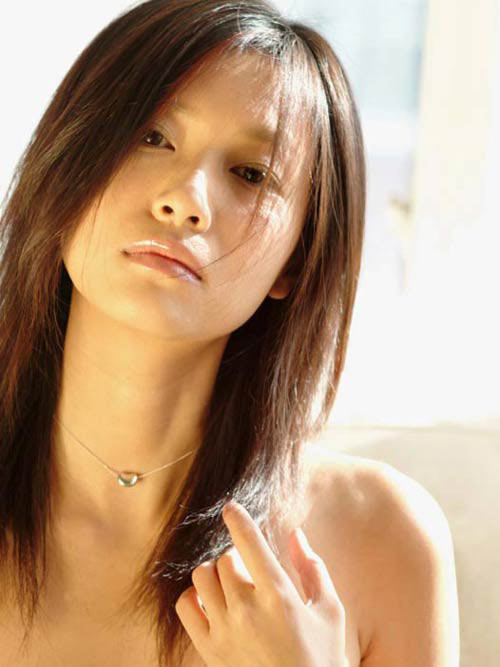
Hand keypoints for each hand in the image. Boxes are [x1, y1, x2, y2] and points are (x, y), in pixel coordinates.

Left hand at [175, 500, 347, 666]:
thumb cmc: (321, 658)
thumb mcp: (329, 611)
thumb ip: (312, 568)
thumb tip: (296, 534)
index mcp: (279, 596)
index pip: (249, 543)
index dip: (238, 519)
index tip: (231, 507)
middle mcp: (247, 610)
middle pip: (224, 559)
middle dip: (235, 557)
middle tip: (248, 571)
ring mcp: (224, 631)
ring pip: (201, 577)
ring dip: (214, 573)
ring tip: (229, 585)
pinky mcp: (209, 650)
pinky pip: (185, 606)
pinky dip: (192, 596)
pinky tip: (210, 601)